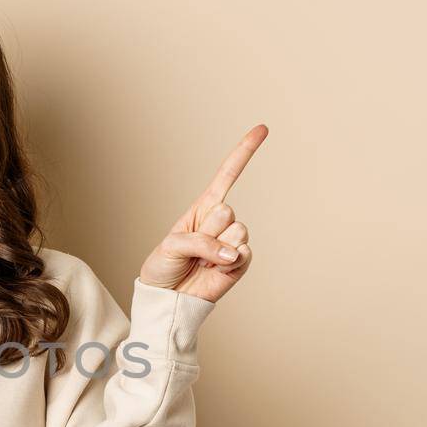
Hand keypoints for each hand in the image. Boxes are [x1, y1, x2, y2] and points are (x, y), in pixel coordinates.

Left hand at [138, 124, 263, 302]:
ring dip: (214, 251)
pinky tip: (213, 271)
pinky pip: (243, 255)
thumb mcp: (171, 246)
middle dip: (206, 232)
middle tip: (192, 249)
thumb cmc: (164, 266)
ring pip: (236, 233)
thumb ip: (201, 242)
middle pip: (227, 212)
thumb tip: (233, 252)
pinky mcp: (241, 262)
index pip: (228, 174)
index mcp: (203, 207)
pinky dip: (226, 265)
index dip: (244, 152)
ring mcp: (233, 241)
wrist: (169, 298)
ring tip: (201, 262)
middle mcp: (221, 221)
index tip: (263, 129)